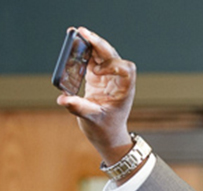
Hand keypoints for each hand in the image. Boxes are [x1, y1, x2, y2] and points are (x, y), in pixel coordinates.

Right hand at [56, 27, 135, 164]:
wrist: (106, 135)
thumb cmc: (105, 129)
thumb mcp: (92, 120)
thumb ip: (79, 108)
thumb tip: (63, 99)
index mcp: (124, 91)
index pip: (127, 70)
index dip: (114, 65)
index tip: (97, 71)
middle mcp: (118, 81)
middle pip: (113, 56)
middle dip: (99, 45)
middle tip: (83, 33)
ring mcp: (108, 78)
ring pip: (103, 55)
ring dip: (92, 44)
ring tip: (77, 33)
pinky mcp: (98, 77)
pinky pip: (93, 60)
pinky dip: (84, 52)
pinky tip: (74, 45)